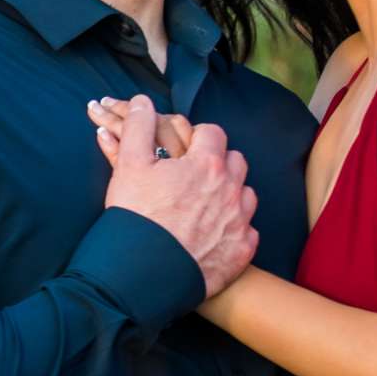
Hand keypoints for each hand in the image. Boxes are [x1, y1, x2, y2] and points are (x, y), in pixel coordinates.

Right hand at [94, 95, 257, 297]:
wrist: (143, 273)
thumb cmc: (135, 217)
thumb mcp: (129, 165)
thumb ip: (138, 126)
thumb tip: (141, 101)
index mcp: (207, 164)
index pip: (213, 133)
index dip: (198, 138)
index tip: (184, 151)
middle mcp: (231, 190)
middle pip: (235, 161)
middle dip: (218, 163)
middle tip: (193, 176)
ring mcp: (240, 222)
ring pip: (245, 195)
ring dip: (230, 194)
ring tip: (204, 205)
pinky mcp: (241, 251)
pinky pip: (248, 231)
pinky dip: (234, 229)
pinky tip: (212, 235)